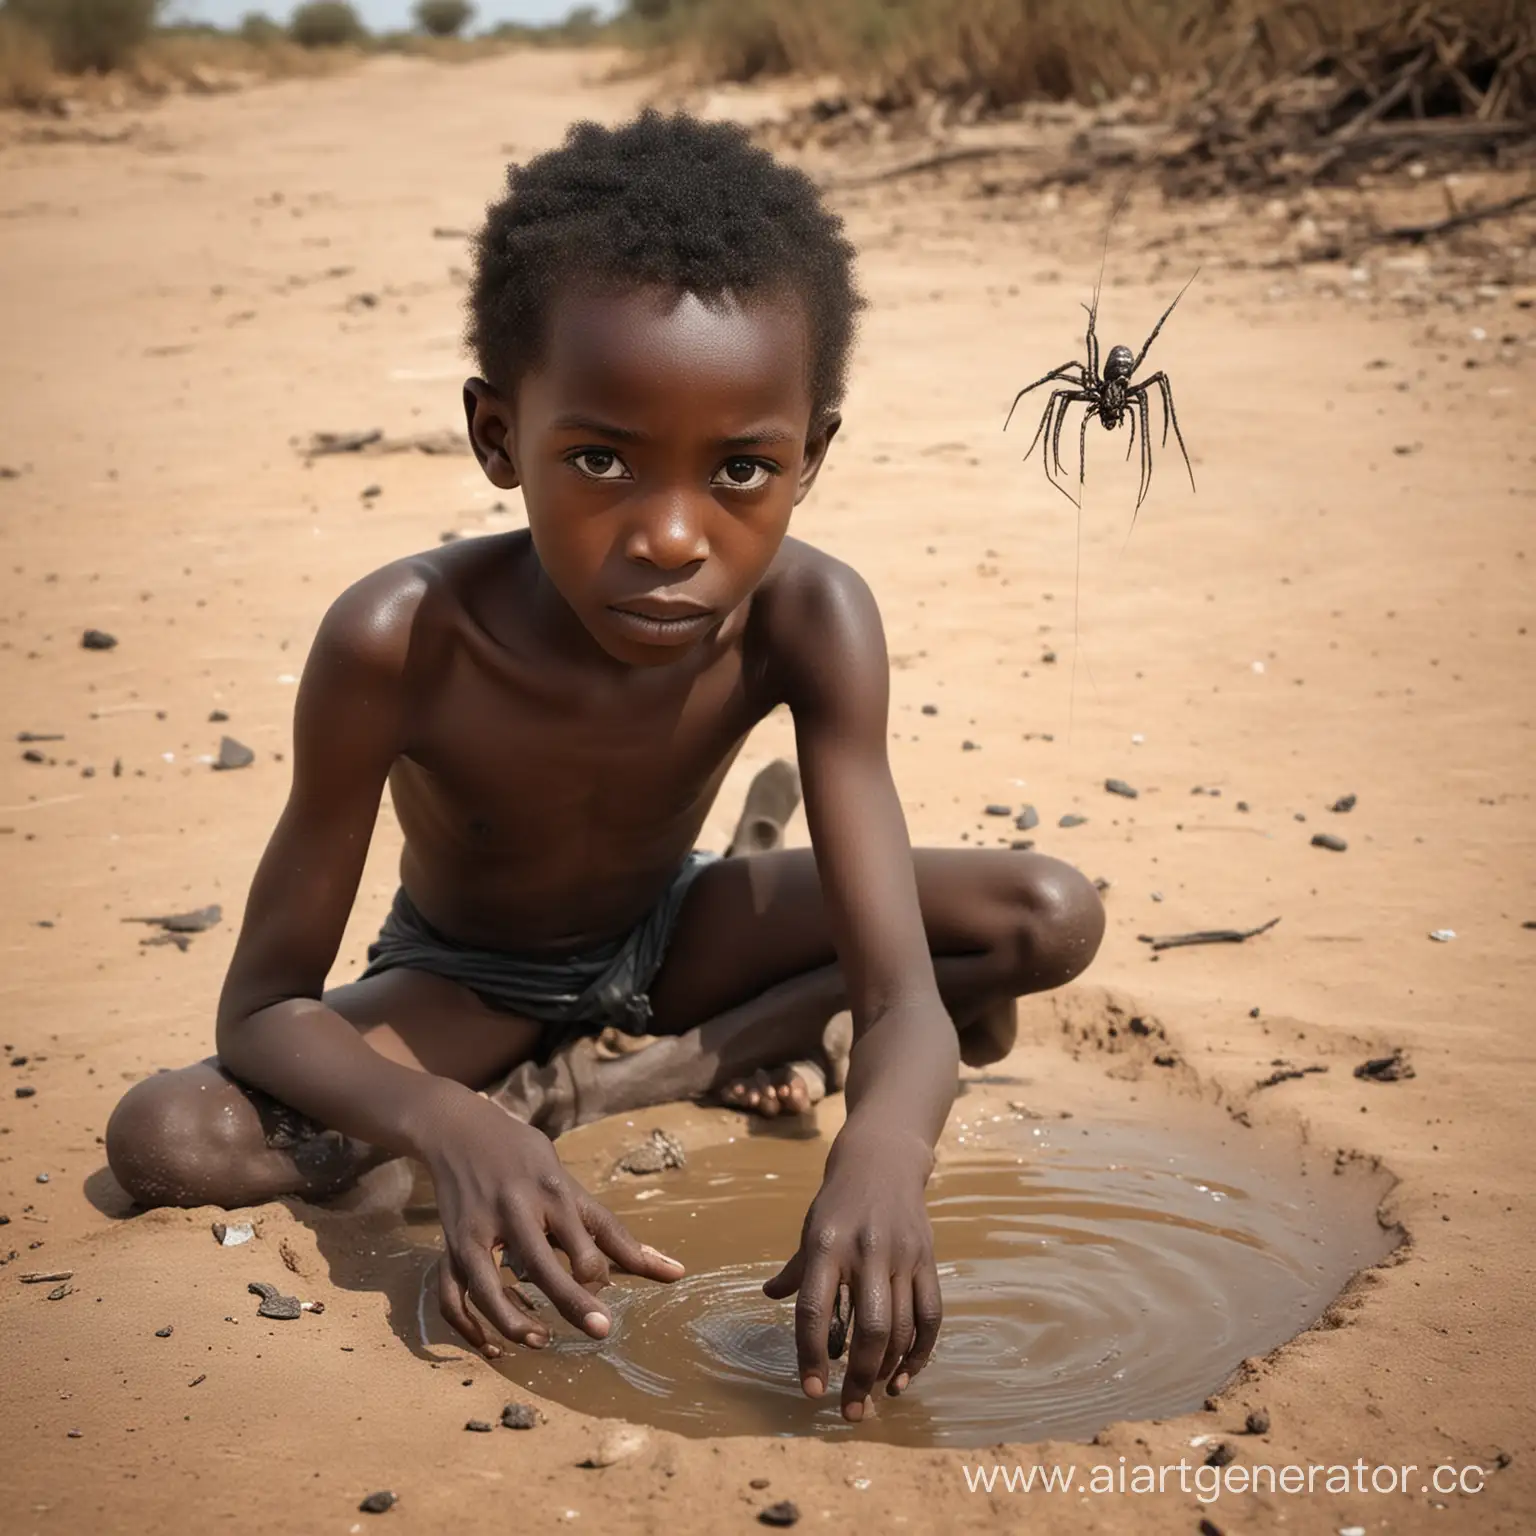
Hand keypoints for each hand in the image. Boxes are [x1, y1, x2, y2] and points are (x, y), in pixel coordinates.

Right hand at [423, 1092, 683, 1356]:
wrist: (460, 1129)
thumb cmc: (526, 1157)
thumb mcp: (567, 1183)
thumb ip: (609, 1230)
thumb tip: (673, 1271)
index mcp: (550, 1190)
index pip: (584, 1236)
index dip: (601, 1271)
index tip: (613, 1298)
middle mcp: (512, 1209)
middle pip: (541, 1261)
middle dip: (571, 1299)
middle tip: (600, 1330)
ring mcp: (474, 1230)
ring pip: (486, 1285)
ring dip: (513, 1320)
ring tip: (541, 1340)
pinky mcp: (449, 1245)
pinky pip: (450, 1295)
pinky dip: (467, 1326)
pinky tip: (490, 1346)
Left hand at [763, 1126, 939, 1420]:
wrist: (883, 1161)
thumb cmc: (839, 1200)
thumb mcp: (811, 1228)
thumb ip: (795, 1269)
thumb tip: (769, 1297)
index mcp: (827, 1245)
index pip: (816, 1309)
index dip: (811, 1354)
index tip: (810, 1391)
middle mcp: (866, 1251)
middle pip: (870, 1326)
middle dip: (860, 1376)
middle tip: (850, 1412)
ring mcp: (903, 1256)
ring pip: (902, 1326)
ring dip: (888, 1368)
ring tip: (874, 1394)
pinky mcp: (929, 1260)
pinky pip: (930, 1316)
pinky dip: (920, 1352)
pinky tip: (904, 1376)